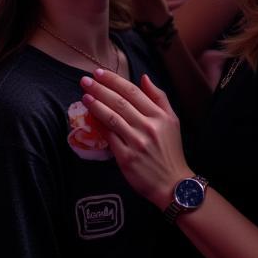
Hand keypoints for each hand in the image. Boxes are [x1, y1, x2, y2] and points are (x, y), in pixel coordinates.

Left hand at [80, 70, 188, 206]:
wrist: (172, 184)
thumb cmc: (170, 150)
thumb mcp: (172, 120)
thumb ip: (159, 97)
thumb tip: (143, 77)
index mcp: (159, 116)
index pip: (133, 92)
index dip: (114, 80)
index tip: (99, 72)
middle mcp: (148, 127)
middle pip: (120, 102)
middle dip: (100, 88)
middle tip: (85, 80)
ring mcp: (137, 143)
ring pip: (112, 118)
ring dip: (96, 105)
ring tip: (84, 95)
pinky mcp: (126, 158)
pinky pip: (109, 138)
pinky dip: (98, 126)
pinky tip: (90, 117)